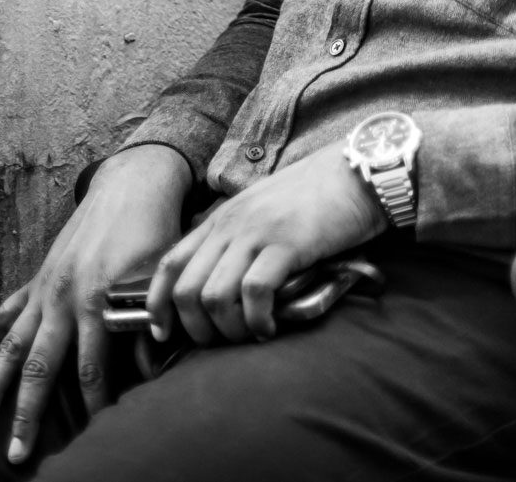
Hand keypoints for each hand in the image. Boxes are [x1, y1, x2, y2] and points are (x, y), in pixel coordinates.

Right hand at [0, 143, 191, 466]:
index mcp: (98, 299)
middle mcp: (64, 299)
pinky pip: (5, 314)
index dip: (94, 404)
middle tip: (17, 455)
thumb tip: (152, 370)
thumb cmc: (155, 231)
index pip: (92, 369)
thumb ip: (152, 322)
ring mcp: (45, 289)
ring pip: (12, 347)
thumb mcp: (161, 275)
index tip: (93, 432)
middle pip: (40, 368)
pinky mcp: (38, 278)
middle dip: (28, 414)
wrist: (134, 184)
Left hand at [146, 139, 386, 345]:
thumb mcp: (264, 210)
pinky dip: (257, 321)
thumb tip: (221, 278)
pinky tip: (270, 327)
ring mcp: (258, 232)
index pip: (169, 263)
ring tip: (248, 336)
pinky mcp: (287, 244)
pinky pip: (255, 293)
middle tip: (218, 343)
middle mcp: (232, 224)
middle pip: (187, 289)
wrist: (356, 172)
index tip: (162, 333)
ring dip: (227, 330)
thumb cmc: (315, 196)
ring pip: (215, 296)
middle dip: (195, 329)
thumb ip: (239, 236)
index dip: (159, 305)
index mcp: (222, 217)